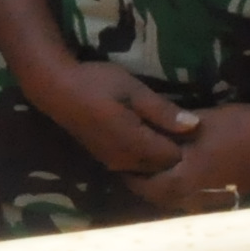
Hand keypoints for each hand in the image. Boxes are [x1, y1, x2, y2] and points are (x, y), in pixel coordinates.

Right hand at [26, 56, 198, 181]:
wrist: (54, 88)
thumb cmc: (96, 83)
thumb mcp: (134, 90)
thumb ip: (164, 111)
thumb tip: (195, 126)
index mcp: (136, 145)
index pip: (174, 157)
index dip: (185, 143)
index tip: (189, 125)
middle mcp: (125, 161)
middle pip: (161, 167)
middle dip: (173, 152)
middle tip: (177, 126)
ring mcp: (112, 162)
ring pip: (147, 167)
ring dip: (157, 154)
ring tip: (162, 128)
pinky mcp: (103, 158)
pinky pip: (133, 164)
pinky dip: (143, 154)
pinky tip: (142, 132)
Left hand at [126, 93, 249, 216]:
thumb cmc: (234, 127)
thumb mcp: (195, 127)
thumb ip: (168, 137)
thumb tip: (144, 140)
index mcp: (184, 183)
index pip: (148, 186)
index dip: (132, 177)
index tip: (120, 166)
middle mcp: (197, 199)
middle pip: (163, 198)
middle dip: (148, 185)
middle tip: (135, 172)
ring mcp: (216, 202)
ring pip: (181, 201)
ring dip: (167, 190)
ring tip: (157, 174)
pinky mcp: (231, 198)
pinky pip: (199, 200)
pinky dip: (187, 191)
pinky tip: (186, 178)